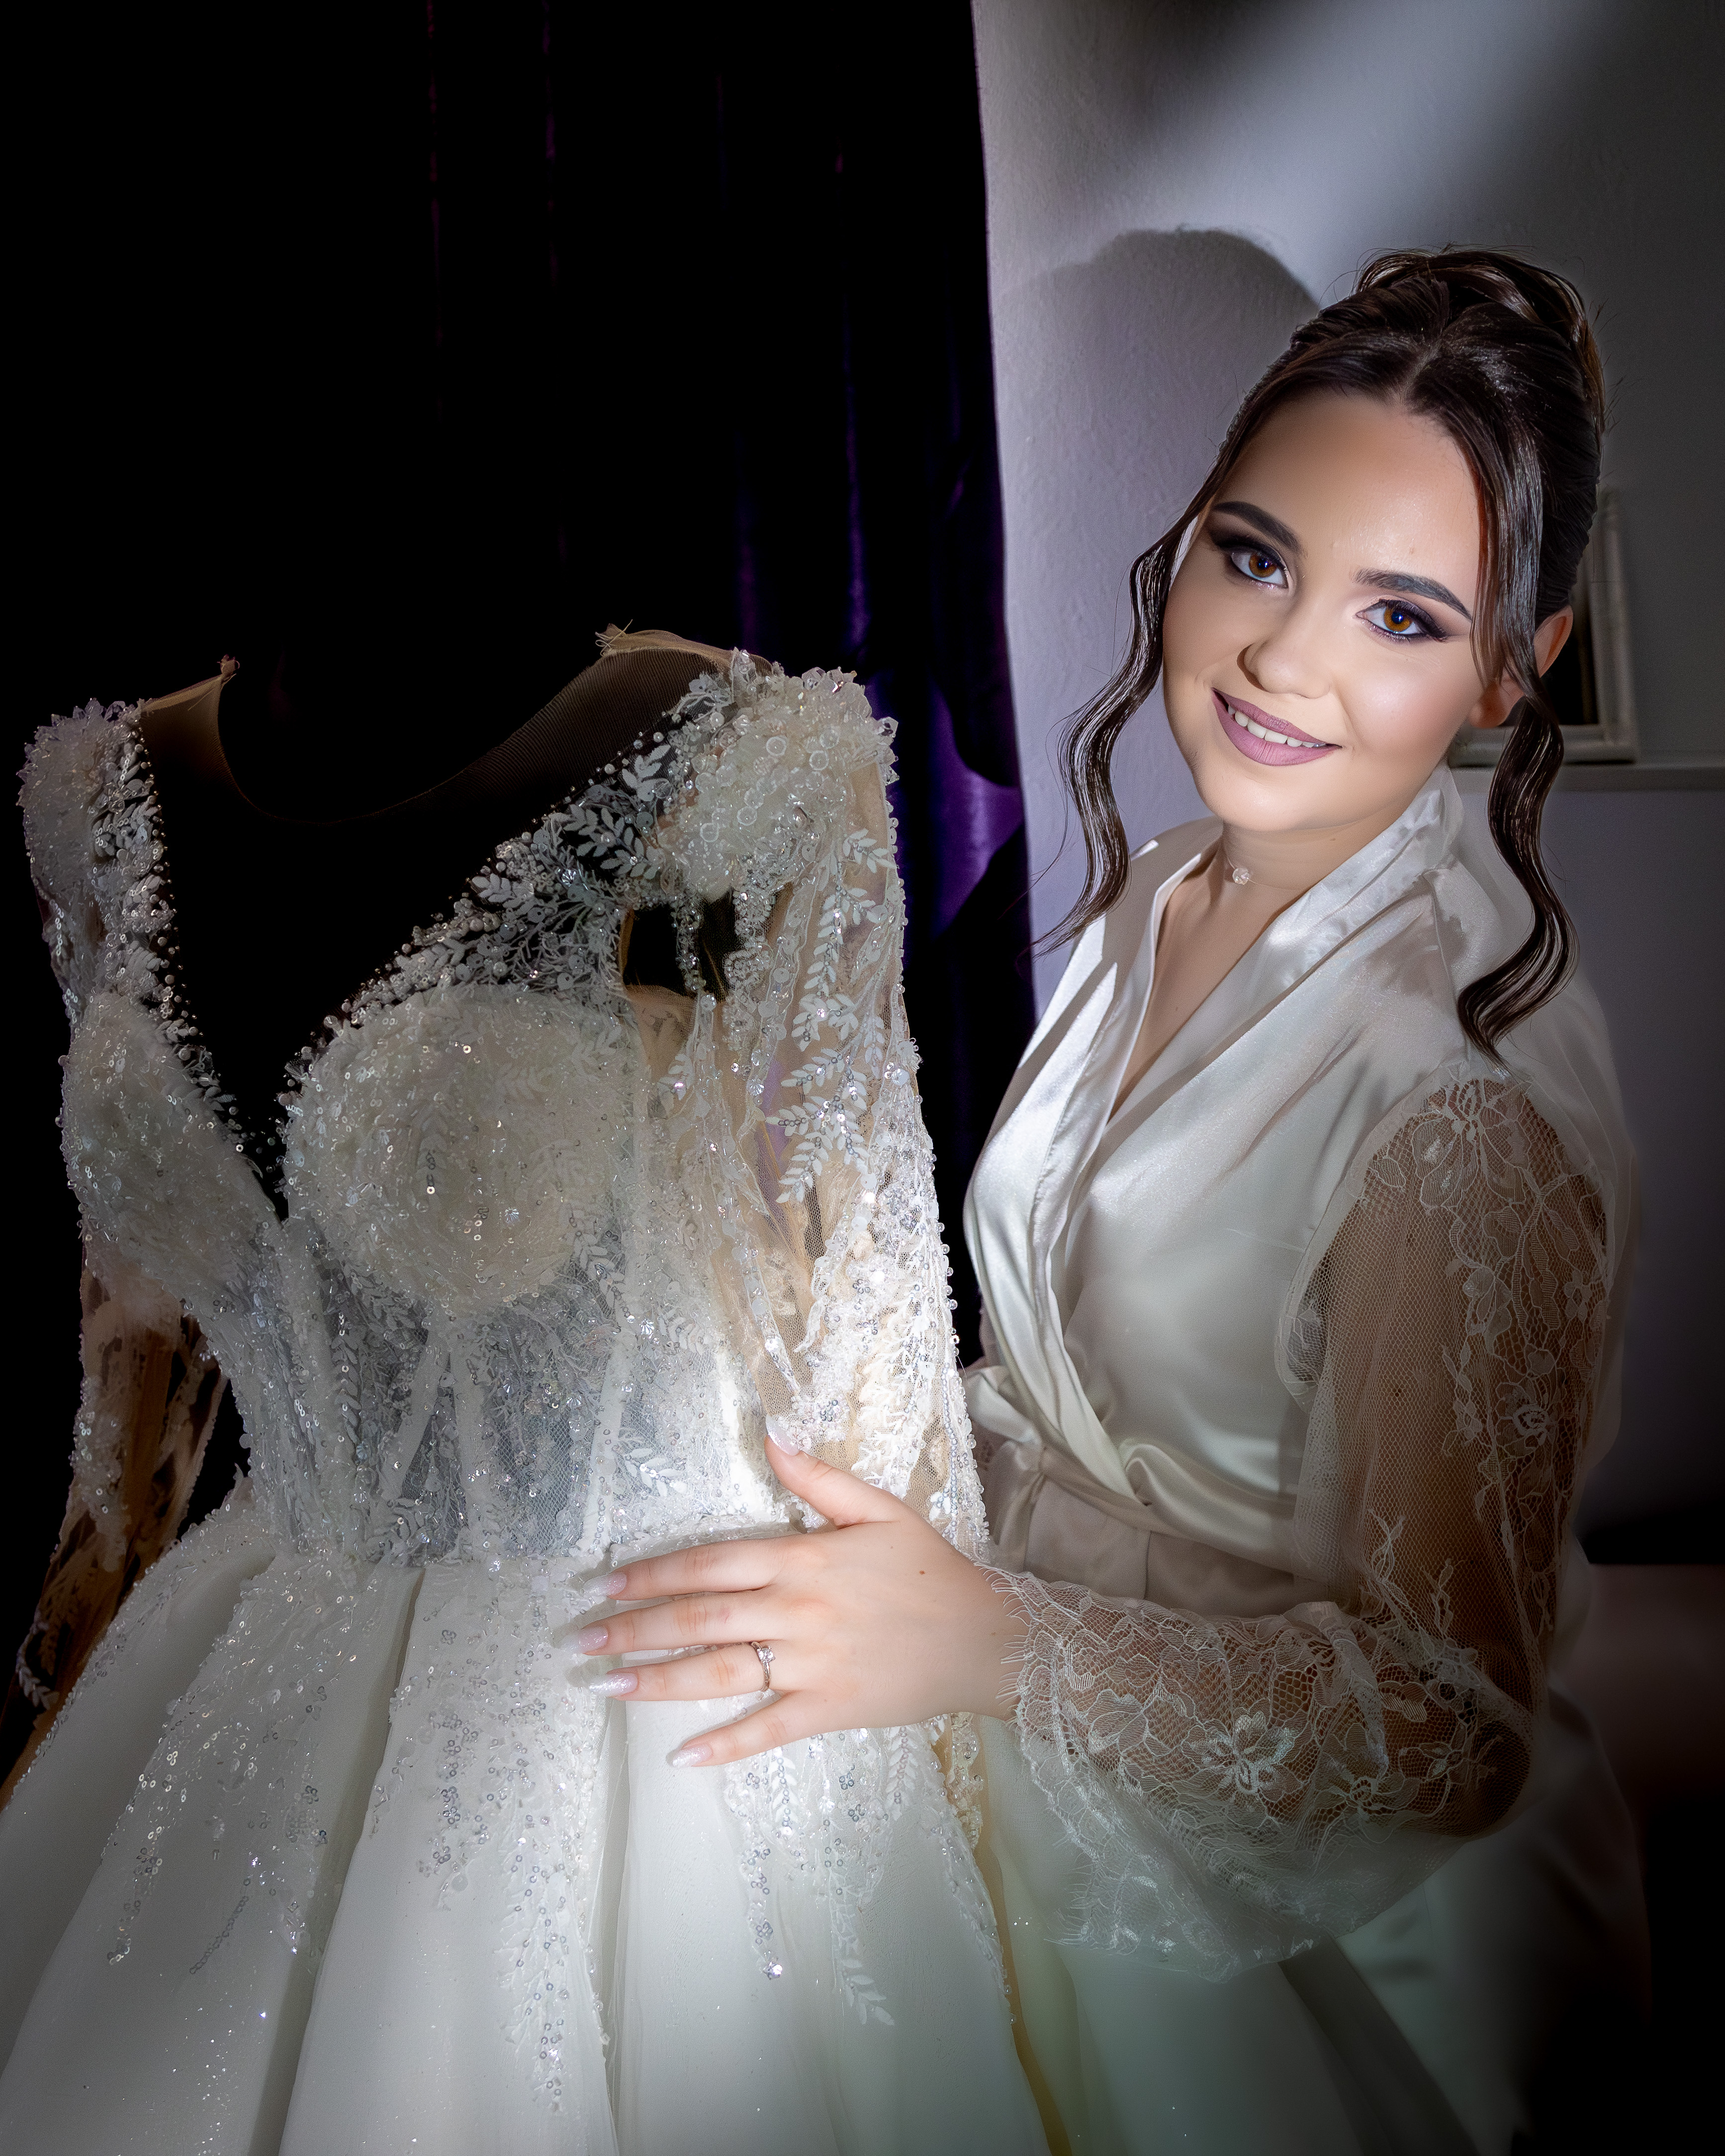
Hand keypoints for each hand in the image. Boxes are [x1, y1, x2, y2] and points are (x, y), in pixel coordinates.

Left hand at [573, 1436, 1023, 1766]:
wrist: (983, 1635)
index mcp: (803, 1558)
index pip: (710, 1563)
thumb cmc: (927, 1569)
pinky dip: (725, 1745)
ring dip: (658, 1682)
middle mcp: (798, 1609)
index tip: (605, 1583)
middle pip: (701, 1619)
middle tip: (581, 1643)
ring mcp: (811, 1663)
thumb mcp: (878, 1508)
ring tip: (607, 1688)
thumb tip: (769, 1435)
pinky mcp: (829, 1709)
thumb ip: (818, 1477)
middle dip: (635, 1629)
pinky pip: (768, 1729)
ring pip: (721, 1673)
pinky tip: (681, 1757)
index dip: (653, 1572)